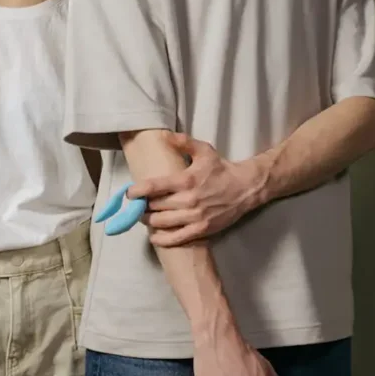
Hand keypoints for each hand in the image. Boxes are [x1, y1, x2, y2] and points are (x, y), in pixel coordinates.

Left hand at [128, 133, 268, 246]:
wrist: (245, 188)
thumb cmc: (221, 169)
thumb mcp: (204, 150)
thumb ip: (183, 142)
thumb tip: (164, 136)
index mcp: (186, 180)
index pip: (153, 187)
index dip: (136, 191)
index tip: (129, 193)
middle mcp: (188, 200)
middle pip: (154, 206)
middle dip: (141, 206)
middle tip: (136, 204)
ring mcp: (195, 217)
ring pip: (161, 222)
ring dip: (148, 221)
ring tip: (144, 216)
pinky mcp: (201, 230)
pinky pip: (176, 238)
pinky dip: (161, 239)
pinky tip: (154, 236)